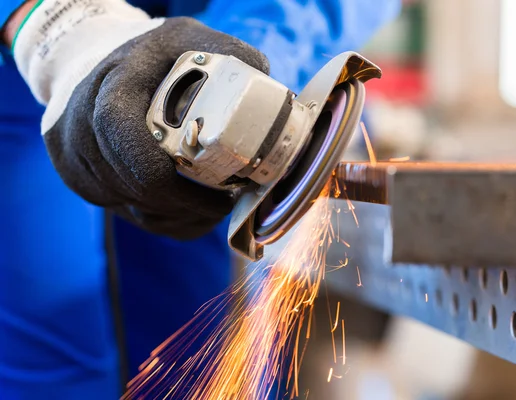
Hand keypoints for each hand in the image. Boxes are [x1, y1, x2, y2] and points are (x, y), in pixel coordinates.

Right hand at [12, 1, 268, 238]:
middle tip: (226, 204)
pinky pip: (128, 215)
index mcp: (112, 88)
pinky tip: (190, 210)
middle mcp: (81, 125)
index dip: (174, 182)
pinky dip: (166, 220)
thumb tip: (267, 86)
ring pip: (136, 209)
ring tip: (212, 206)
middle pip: (137, 189)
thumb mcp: (188, 40)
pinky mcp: (80, 180)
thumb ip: (228, 55)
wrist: (96, 64)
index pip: (131, 146)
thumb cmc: (152, 58)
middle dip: (188, 203)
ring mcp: (75, 157)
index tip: (220, 194)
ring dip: (180, 214)